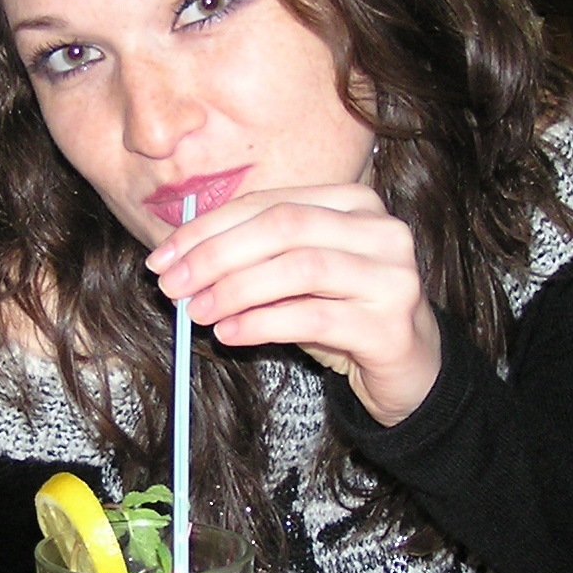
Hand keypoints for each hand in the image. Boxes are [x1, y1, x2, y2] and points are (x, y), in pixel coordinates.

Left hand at [146, 184, 441, 425]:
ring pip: (299, 268)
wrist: (409, 370)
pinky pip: (314, 317)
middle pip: (284, 227)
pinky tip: (230, 333)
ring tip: (197, 312)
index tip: (163, 257)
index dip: (210, 227)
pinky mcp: (390, 326)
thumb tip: (180, 261)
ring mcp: (392, 277)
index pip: (269, 203)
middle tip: (172, 285)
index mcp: (356, 203)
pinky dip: (262, 323)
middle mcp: (381, 231)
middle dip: (217, 254)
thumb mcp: (299, 278)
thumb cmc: (343, 315)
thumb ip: (254, 258)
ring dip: (236, 289)